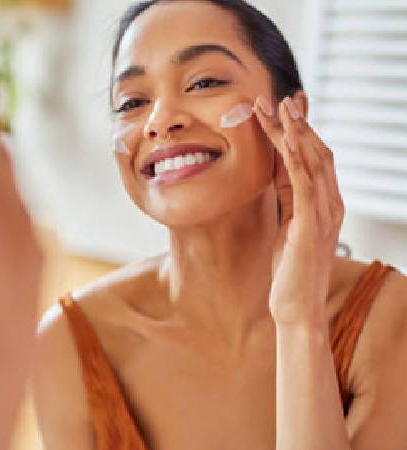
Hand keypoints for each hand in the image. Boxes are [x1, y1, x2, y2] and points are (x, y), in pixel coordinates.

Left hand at [253, 95, 344, 326]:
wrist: (295, 306)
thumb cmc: (289, 269)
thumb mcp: (287, 223)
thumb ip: (288, 196)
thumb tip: (278, 167)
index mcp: (325, 203)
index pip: (314, 158)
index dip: (300, 131)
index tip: (283, 108)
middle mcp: (331, 204)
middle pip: (316, 153)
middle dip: (297, 124)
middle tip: (277, 98)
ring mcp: (324, 214)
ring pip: (312, 163)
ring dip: (294, 133)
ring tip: (278, 108)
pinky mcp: (310, 226)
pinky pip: (304, 186)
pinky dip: (295, 161)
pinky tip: (284, 142)